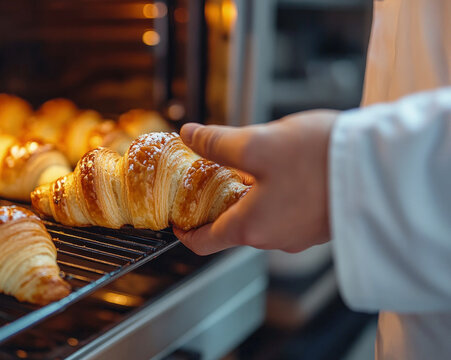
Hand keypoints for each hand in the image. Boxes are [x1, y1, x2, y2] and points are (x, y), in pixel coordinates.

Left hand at [173, 110, 337, 254]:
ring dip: (248, 197)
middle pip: (232, 227)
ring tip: (247, 167)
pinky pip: (286, 214)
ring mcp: (300, 235)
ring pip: (261, 218)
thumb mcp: (257, 143)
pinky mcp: (320, 224)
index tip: (176, 220)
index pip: (204, 243)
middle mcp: (274, 240)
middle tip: (210, 177)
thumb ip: (217, 142)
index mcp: (251, 227)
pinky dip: (275, 197)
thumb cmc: (319, 159)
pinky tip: (282, 171)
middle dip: (218, 204)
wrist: (381, 166)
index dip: (184, 232)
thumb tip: (189, 134)